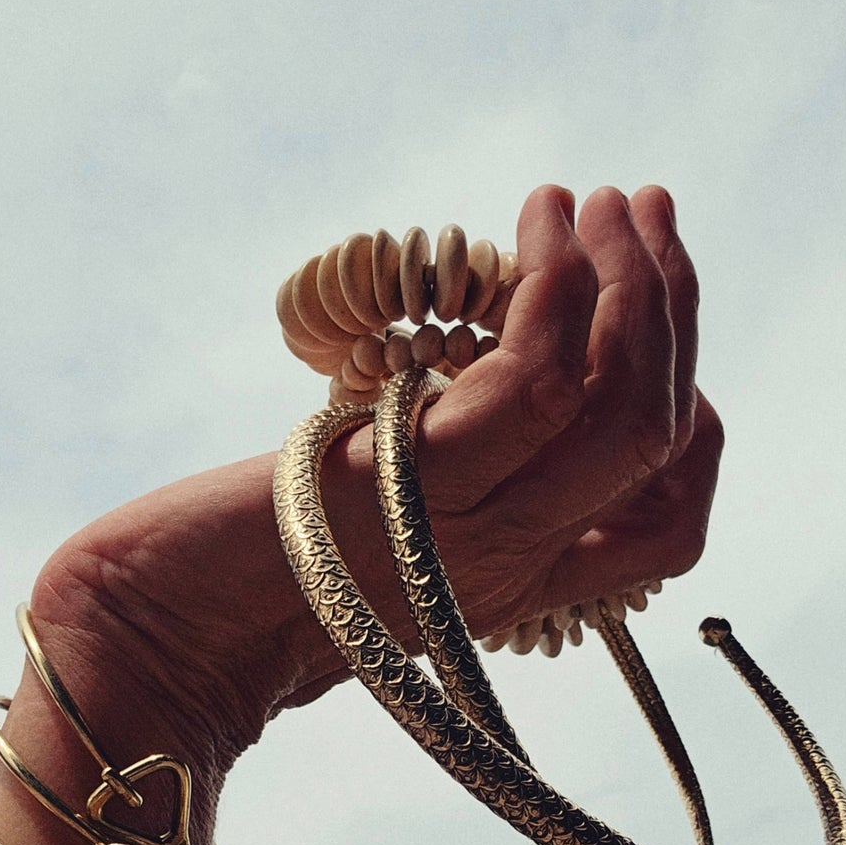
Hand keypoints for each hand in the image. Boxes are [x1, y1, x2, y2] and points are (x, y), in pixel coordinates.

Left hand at [0, 183, 721, 844]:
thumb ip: (447, 474)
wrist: (153, 643)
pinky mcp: (403, 487)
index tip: (653, 312)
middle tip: (643, 209)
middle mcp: (512, 562)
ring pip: (616, 404)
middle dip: (674, 307)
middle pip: (660, 437)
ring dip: (629, 281)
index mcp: (515, 581)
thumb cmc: (243, 576)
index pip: (667, 519)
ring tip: (596, 201)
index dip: (692, 411)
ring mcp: (468, 531)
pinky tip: (530, 230)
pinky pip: (525, 386)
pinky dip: (548, 292)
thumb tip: (483, 372)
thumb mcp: (378, 524)